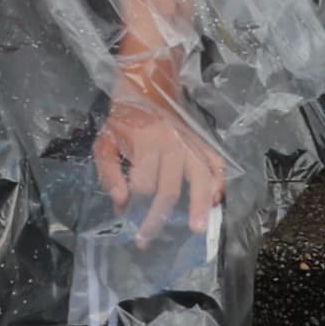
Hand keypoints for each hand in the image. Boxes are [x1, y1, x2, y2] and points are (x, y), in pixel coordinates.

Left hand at [95, 73, 226, 236]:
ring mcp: (190, 143)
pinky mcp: (203, 141)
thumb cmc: (124, 119)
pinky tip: (216, 200)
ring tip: (198, 229)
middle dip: (158, 219)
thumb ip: (109, 172)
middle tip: (148, 240)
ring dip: (198, 205)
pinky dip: (219, 181)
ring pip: (199, 178)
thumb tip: (121, 201)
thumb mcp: (106, 141)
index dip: (133, 205)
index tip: (126, 218)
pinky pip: (216, 163)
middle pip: (169, 189)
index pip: (143, 184)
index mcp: (145, 143)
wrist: (148, 85)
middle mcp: (171, 144)